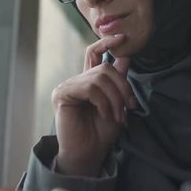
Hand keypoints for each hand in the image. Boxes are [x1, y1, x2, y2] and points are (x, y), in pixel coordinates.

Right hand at [52, 34, 135, 175]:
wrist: (90, 153)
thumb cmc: (102, 132)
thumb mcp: (117, 103)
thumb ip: (119, 81)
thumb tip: (126, 55)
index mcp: (88, 81)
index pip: (94, 53)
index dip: (106, 42)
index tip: (123, 37)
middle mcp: (76, 81)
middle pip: (105, 67)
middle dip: (122, 87)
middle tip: (129, 107)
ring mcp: (68, 86)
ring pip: (100, 77)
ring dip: (115, 98)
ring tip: (117, 116)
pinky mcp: (62, 94)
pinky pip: (90, 88)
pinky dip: (103, 102)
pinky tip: (105, 114)